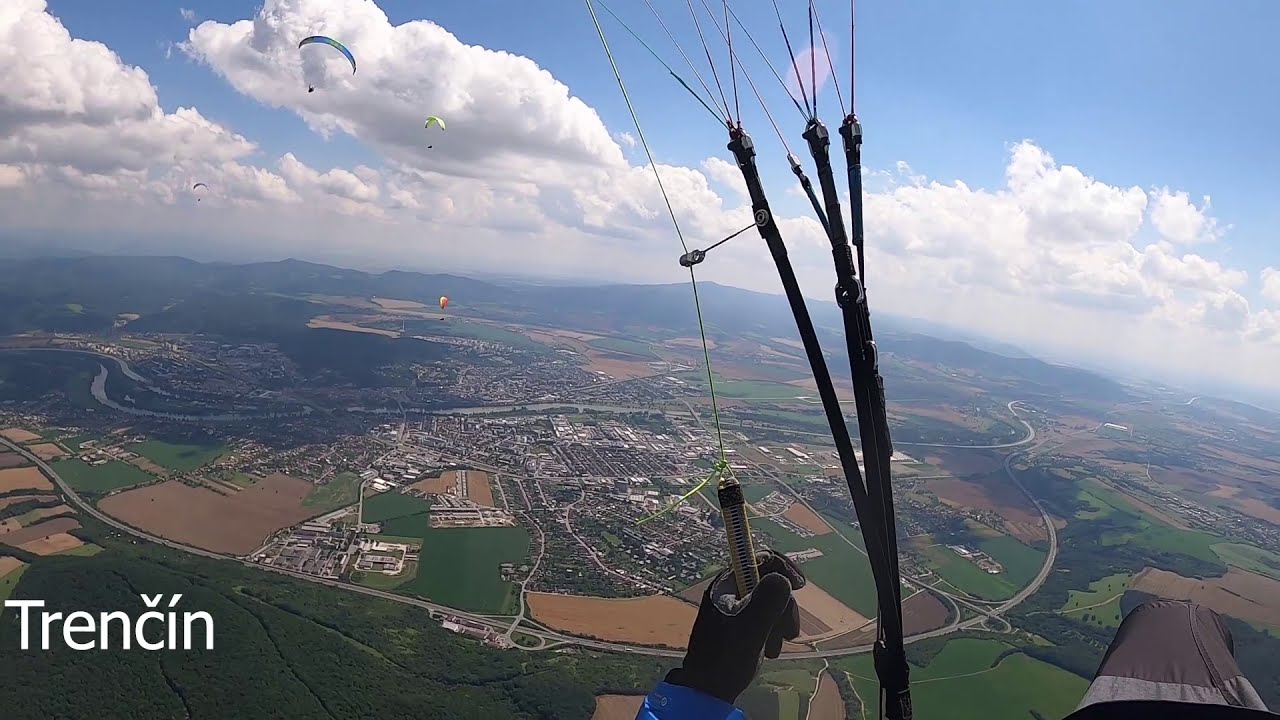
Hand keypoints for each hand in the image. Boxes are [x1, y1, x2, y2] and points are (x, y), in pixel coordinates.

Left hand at [665, 550, 806, 703]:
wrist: (707, 689)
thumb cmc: (725, 658)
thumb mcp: (750, 628)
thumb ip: (766, 601)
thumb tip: (783, 578)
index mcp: (727, 584)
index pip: (762, 558)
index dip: (784, 567)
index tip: (799, 586)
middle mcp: (731, 590)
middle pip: (771, 582)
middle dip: (785, 606)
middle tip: (789, 632)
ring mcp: (736, 607)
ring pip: (771, 601)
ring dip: (781, 622)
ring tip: (775, 647)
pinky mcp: (741, 623)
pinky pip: (766, 617)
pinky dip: (774, 631)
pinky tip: (770, 649)